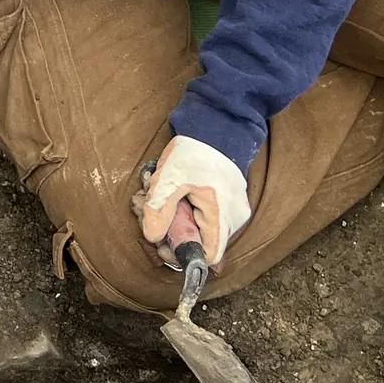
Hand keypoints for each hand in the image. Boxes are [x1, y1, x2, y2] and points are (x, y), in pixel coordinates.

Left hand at [135, 134, 251, 270]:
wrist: (215, 127)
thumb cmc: (195, 151)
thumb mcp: (169, 179)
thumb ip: (159, 209)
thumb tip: (152, 237)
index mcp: (221, 214)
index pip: (208, 255)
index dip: (183, 254)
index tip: (163, 243)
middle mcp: (233, 217)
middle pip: (201, 242)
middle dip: (172, 233)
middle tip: (149, 214)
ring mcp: (233, 209)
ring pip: (201, 229)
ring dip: (176, 220)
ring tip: (156, 199)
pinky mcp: (228, 201)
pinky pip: (206, 216)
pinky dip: (186, 210)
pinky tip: (171, 194)